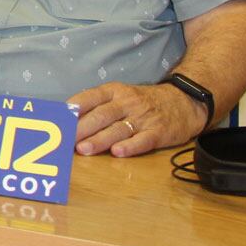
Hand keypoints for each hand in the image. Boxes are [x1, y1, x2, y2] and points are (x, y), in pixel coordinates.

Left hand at [69, 81, 206, 156]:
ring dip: (99, 140)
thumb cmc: (142, 102)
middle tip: (65, 139)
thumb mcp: (120, 96)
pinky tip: (118, 152)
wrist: (184, 102)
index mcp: (114, 92)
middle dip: (82, 128)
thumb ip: (97, 106)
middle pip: (101, 115)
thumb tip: (67, 118)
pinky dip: (130, 147)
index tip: (60, 117)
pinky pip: (143, 140)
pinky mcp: (158, 132)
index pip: (91, 97)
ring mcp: (143, 118)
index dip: (75, 107)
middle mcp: (127, 103)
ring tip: (83, 149)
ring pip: (118, 129)